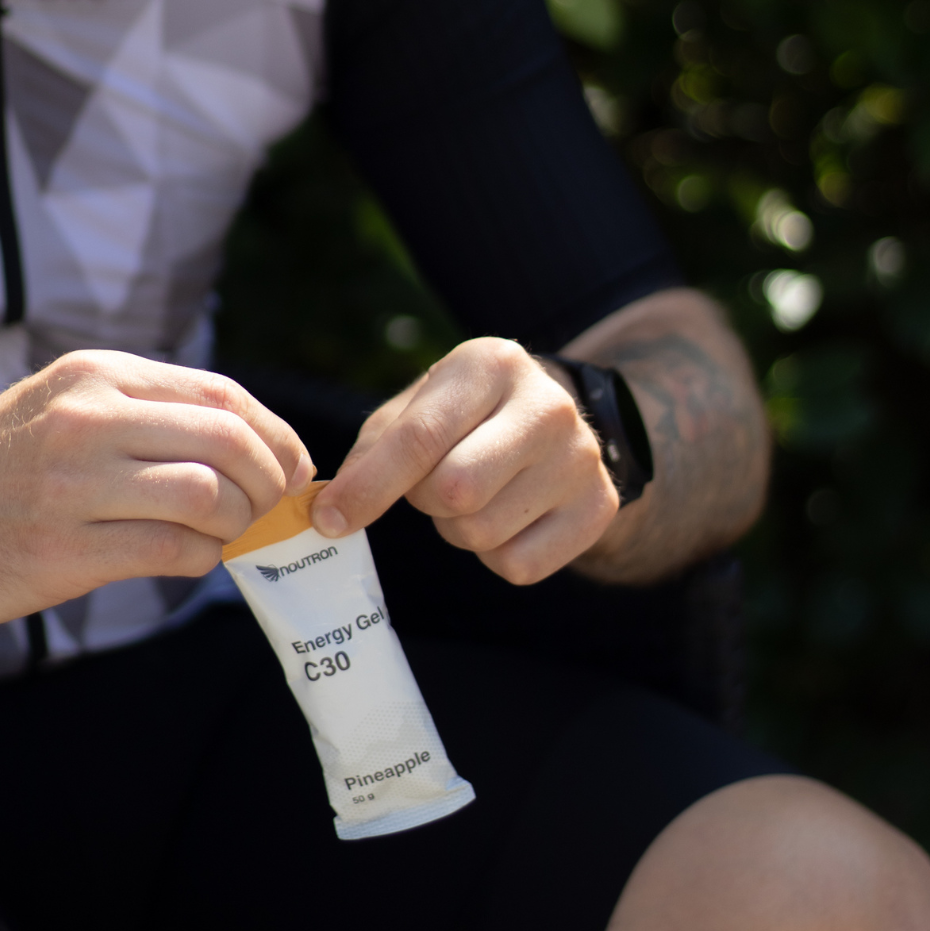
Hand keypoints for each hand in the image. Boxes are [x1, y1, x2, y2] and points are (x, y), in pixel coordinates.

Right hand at [0, 352, 312, 633]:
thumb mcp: (67, 407)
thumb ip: (150, 416)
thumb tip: (257, 448)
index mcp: (97, 375)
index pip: (222, 394)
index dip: (276, 435)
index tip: (295, 468)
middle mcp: (87, 419)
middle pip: (228, 441)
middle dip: (271, 482)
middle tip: (274, 510)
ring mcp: (71, 485)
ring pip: (207, 496)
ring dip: (237, 525)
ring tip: (226, 536)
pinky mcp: (60, 550)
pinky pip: (171, 552)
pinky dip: (201, 560)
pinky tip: (191, 559)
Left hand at [310, 338, 618, 583]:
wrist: (550, 423)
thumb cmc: (463, 417)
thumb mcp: (415, 410)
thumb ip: (370, 454)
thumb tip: (330, 514)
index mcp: (491, 364)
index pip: (420, 438)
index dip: (368, 486)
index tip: (329, 520)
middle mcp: (547, 404)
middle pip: (455, 492)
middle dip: (425, 501)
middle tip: (433, 485)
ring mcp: (582, 457)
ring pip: (483, 533)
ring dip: (458, 529)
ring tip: (476, 495)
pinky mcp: (599, 506)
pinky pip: (518, 566)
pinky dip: (495, 555)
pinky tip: (507, 516)